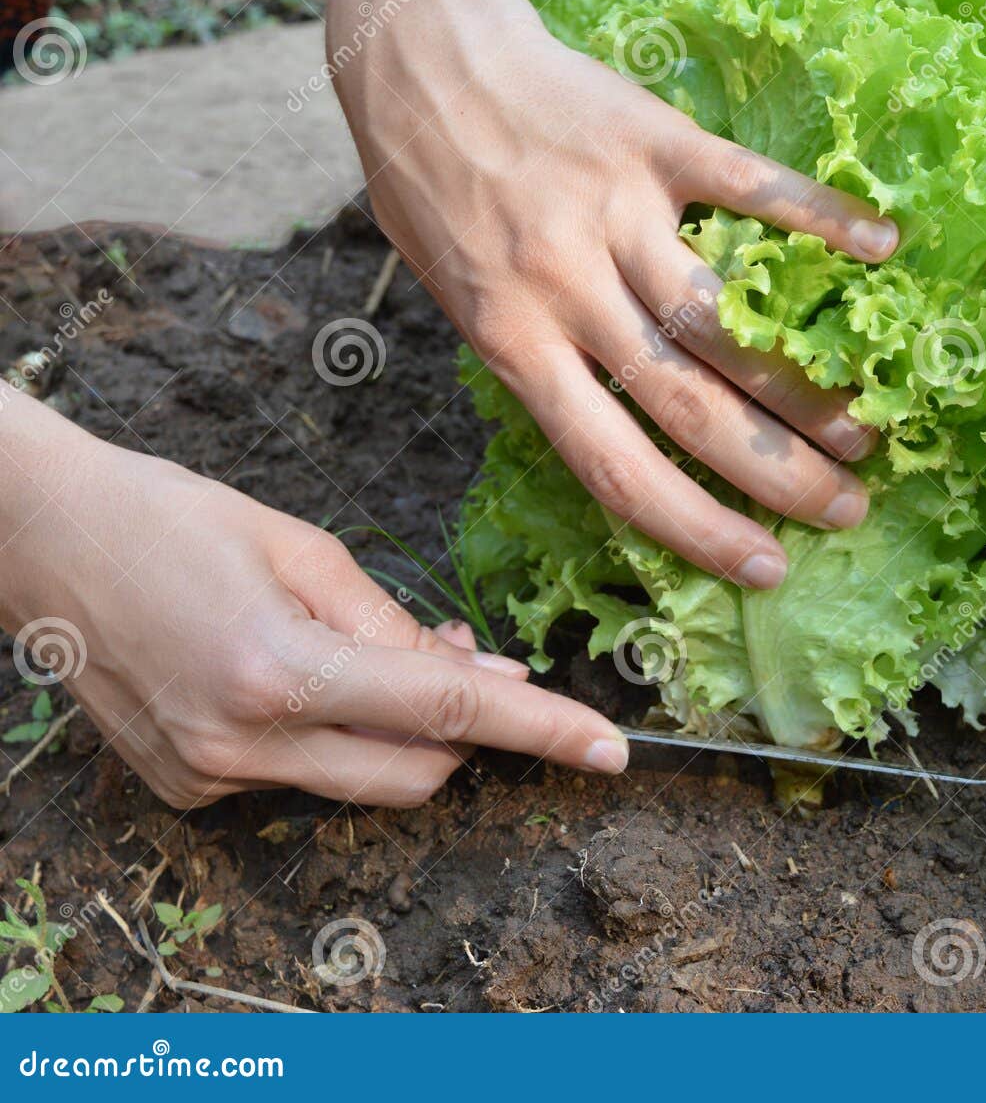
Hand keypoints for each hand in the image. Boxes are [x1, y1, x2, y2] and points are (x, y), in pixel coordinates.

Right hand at [0, 396, 627, 808]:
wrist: (37, 538)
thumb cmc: (171, 517)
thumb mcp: (303, 549)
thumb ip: (400, 626)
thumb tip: (485, 678)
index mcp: (281, 670)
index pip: (449, 714)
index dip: (541, 732)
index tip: (608, 751)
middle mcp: (242, 743)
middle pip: (416, 775)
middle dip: (466, 735)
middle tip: (466, 659)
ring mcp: (206, 777)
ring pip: (359, 784)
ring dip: (397, 733)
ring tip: (366, 654)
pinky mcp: (182, 789)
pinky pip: (296, 780)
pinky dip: (328, 739)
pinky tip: (295, 680)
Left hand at [329, 0, 898, 589]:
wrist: (415, 53)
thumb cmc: (429, 186)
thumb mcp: (453, 297)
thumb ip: (530, 361)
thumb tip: (614, 425)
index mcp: (513, 341)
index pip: (614, 467)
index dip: (697, 529)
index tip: (764, 567)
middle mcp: (566, 289)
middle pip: (689, 406)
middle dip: (777, 473)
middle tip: (848, 508)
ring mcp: (614, 213)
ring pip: (724, 319)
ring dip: (803, 385)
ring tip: (864, 427)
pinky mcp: (652, 139)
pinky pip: (749, 185)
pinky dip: (819, 217)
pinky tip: (881, 248)